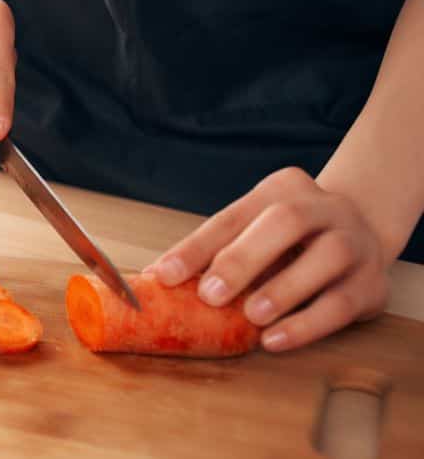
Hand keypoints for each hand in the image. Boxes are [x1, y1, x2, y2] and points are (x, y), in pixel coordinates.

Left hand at [147, 167, 389, 351]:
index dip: (195, 248)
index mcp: (281, 190)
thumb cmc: (289, 240)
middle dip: (243, 259)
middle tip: (210, 295)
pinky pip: (341, 304)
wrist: (363, 235)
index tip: (163, 276)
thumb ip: (212, 251)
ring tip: (251, 316)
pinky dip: (306, 325)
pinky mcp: (372, 283)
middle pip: (285, 222)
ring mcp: (354, 242)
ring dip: (282, 290)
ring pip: (324, 259)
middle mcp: (322, 208)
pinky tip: (275, 339)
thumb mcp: (253, 232)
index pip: (231, 217)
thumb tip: (155, 278)